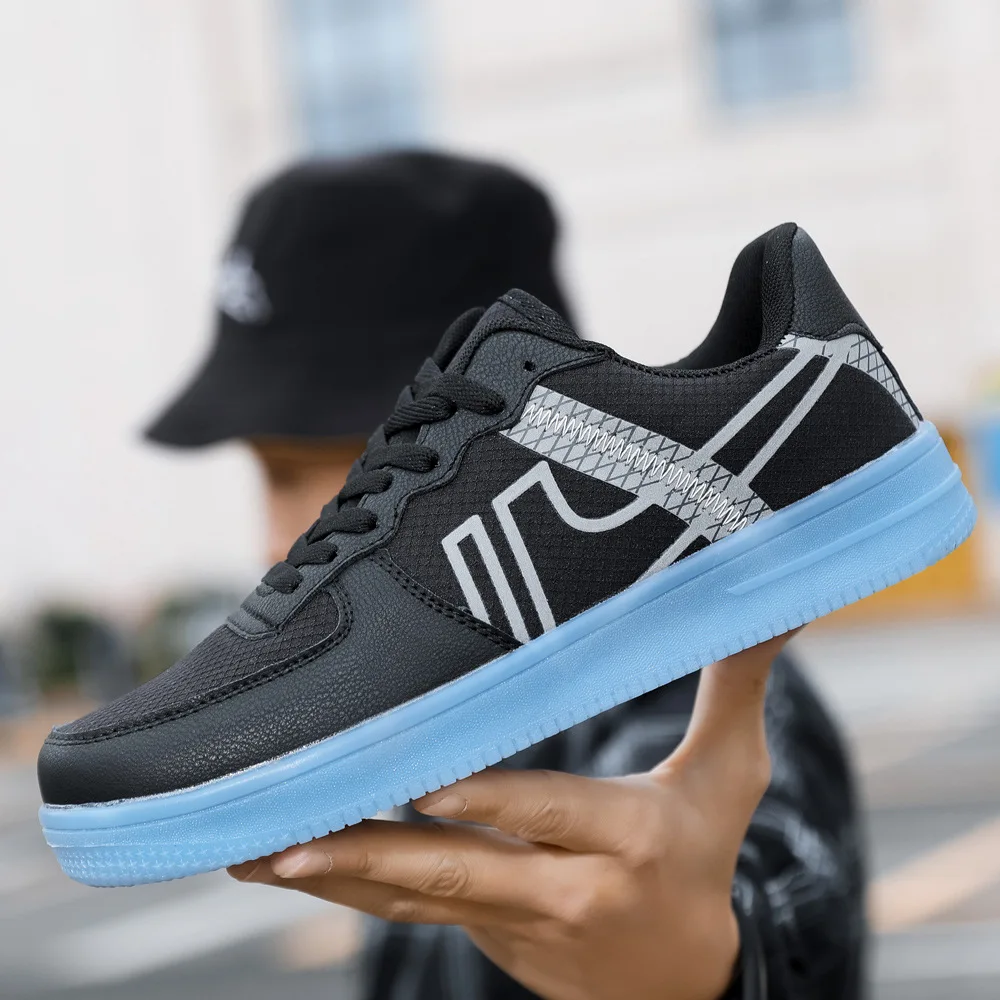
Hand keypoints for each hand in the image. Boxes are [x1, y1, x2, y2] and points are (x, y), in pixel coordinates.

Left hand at [230, 634, 793, 999]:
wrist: (683, 984)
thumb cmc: (701, 856)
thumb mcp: (730, 777)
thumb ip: (734, 686)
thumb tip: (770, 602)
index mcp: (626, 842)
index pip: (547, 814)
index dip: (486, 802)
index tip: (419, 786)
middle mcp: (565, 892)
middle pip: (457, 870)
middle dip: (368, 855)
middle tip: (286, 839)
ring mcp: (512, 926)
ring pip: (414, 896)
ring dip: (333, 874)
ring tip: (250, 852)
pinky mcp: (483, 936)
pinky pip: (408, 907)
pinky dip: (347, 886)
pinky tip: (284, 863)